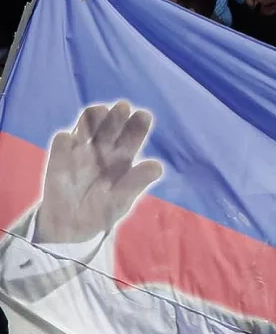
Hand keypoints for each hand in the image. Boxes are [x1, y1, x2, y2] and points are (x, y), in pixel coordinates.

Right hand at [35, 103, 162, 244]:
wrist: (72, 226)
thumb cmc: (103, 209)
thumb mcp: (122, 199)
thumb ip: (138, 182)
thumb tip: (158, 166)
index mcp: (123, 157)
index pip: (133, 136)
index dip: (139, 125)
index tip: (144, 116)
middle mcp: (103, 148)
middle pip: (111, 126)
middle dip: (117, 116)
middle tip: (123, 107)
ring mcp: (80, 150)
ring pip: (86, 127)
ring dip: (91, 118)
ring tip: (99, 111)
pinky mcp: (59, 157)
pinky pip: (62, 143)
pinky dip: (65, 139)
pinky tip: (69, 139)